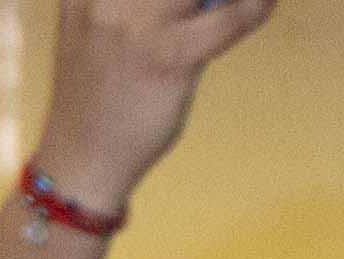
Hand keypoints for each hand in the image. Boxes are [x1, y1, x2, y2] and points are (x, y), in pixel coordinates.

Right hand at [29, 0, 281, 213]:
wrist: (81, 158)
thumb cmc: (98, 91)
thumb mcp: (100, 24)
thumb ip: (136, 2)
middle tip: (212, 2)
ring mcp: (137, 25)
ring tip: (247, 2)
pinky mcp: (169, 57)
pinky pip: (231, 17)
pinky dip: (255, 7)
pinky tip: (262, 5)